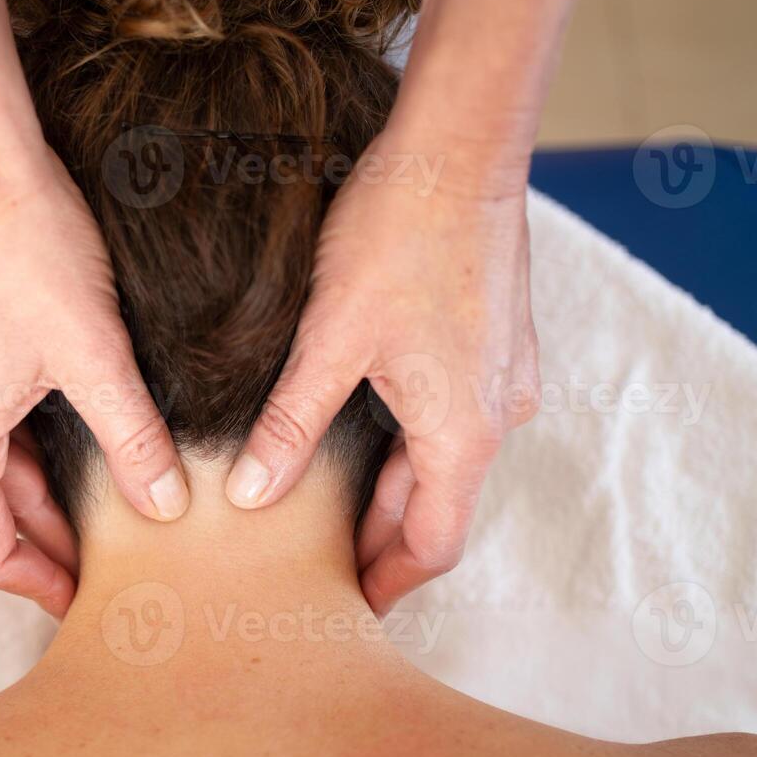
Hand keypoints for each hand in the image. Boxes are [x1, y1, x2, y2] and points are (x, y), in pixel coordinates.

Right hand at [0, 143, 187, 617]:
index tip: (92, 604)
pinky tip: (86, 437)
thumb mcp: (92, 352)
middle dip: (53, 538)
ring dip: (46, 488)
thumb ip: (131, 438)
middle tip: (122, 559)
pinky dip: (32, 442)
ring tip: (117, 503)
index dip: (41, 586)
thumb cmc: (26, 245)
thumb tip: (166, 506)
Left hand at [226, 131, 539, 613]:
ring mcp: (504, 377)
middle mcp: (497, 416)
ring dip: (396, 485)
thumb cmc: (398, 237)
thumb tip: (252, 496)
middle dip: (383, 537)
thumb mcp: (330, 342)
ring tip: (332, 502)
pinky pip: (455, 414)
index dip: (389, 583)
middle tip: (323, 561)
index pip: (432, 545)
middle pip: (439, 505)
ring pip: (445, 458)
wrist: (462, 146)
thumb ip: (290, 426)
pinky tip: (365, 427)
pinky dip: (413, 439)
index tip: (349, 610)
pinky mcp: (498, 341)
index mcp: (463, 433)